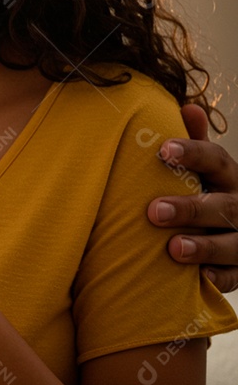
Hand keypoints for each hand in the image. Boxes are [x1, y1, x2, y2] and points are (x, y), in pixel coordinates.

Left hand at [148, 104, 237, 291]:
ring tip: (173, 248)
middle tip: (154, 211)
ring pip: (234, 244)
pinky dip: (219, 277)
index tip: (163, 150)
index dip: (193, 153)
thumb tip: (188, 106)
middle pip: (225, 206)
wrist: (234, 229)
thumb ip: (193, 144)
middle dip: (191, 209)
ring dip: (204, 246)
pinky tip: (200, 277)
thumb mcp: (204, 168)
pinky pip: (236, 277)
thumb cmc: (205, 191)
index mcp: (229, 176)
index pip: (217, 159)